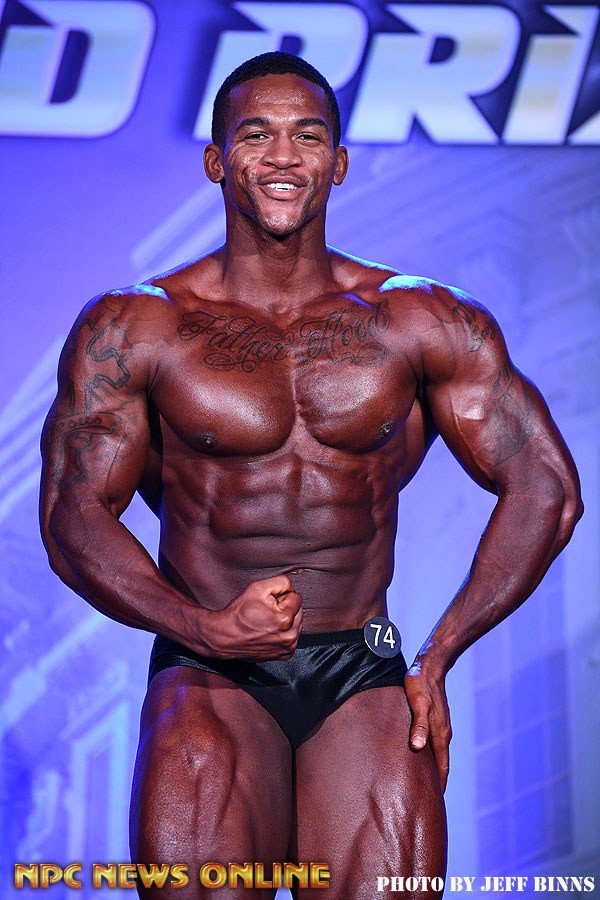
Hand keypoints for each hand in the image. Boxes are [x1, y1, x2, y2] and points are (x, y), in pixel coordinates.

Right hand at [209, 576, 302, 659]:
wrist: (226, 636)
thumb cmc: (239, 614)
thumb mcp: (257, 587)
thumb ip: (281, 582)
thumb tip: (291, 587)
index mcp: (285, 619)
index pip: (296, 597)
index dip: (281, 596)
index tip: (268, 602)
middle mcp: (289, 636)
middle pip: (298, 611)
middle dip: (285, 608)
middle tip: (266, 611)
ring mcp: (287, 647)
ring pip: (296, 624)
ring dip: (285, 620)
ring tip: (267, 621)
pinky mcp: (284, 654)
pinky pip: (291, 637)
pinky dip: (283, 632)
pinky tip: (270, 631)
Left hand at [404, 662, 451, 791]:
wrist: (429, 665)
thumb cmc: (419, 684)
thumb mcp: (417, 704)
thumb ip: (418, 725)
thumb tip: (417, 748)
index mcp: (440, 735)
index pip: (441, 769)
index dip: (438, 788)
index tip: (433, 807)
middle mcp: (443, 734)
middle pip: (441, 766)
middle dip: (435, 784)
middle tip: (426, 803)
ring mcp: (440, 727)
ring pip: (437, 756)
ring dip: (431, 771)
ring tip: (422, 787)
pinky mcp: (434, 720)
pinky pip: (433, 744)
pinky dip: (428, 757)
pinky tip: (418, 758)